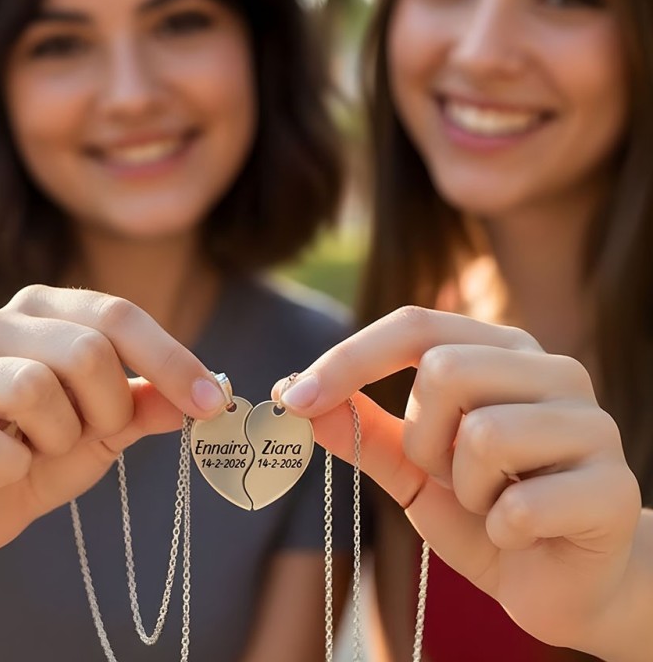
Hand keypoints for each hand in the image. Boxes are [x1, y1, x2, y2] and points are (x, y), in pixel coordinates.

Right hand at [0, 285, 225, 554]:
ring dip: (61, 437)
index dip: (172, 360)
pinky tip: (9, 469)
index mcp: (46, 309)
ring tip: (45, 448)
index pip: (120, 316)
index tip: (214, 404)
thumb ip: (149, 403)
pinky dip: (14, 467)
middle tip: (96, 433)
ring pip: (35, 389)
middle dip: (109, 409)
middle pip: (87, 351)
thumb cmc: (45, 445)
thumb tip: (208, 393)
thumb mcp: (108, 424)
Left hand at [273, 306, 641, 651]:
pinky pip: (520, 505)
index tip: (293, 397)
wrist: (563, 581)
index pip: (415, 326)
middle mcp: (551, 370)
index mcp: (501, 350)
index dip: (349, 358)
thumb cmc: (484, 509)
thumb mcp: (412, 467)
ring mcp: (591, 424)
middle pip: (445, 369)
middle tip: (450, 474)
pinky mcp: (614, 489)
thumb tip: (295, 393)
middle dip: (425, 438)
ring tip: (490, 503)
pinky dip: (501, 531)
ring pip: (483, 434)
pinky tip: (521, 534)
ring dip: (465, 488)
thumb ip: (363, 429)